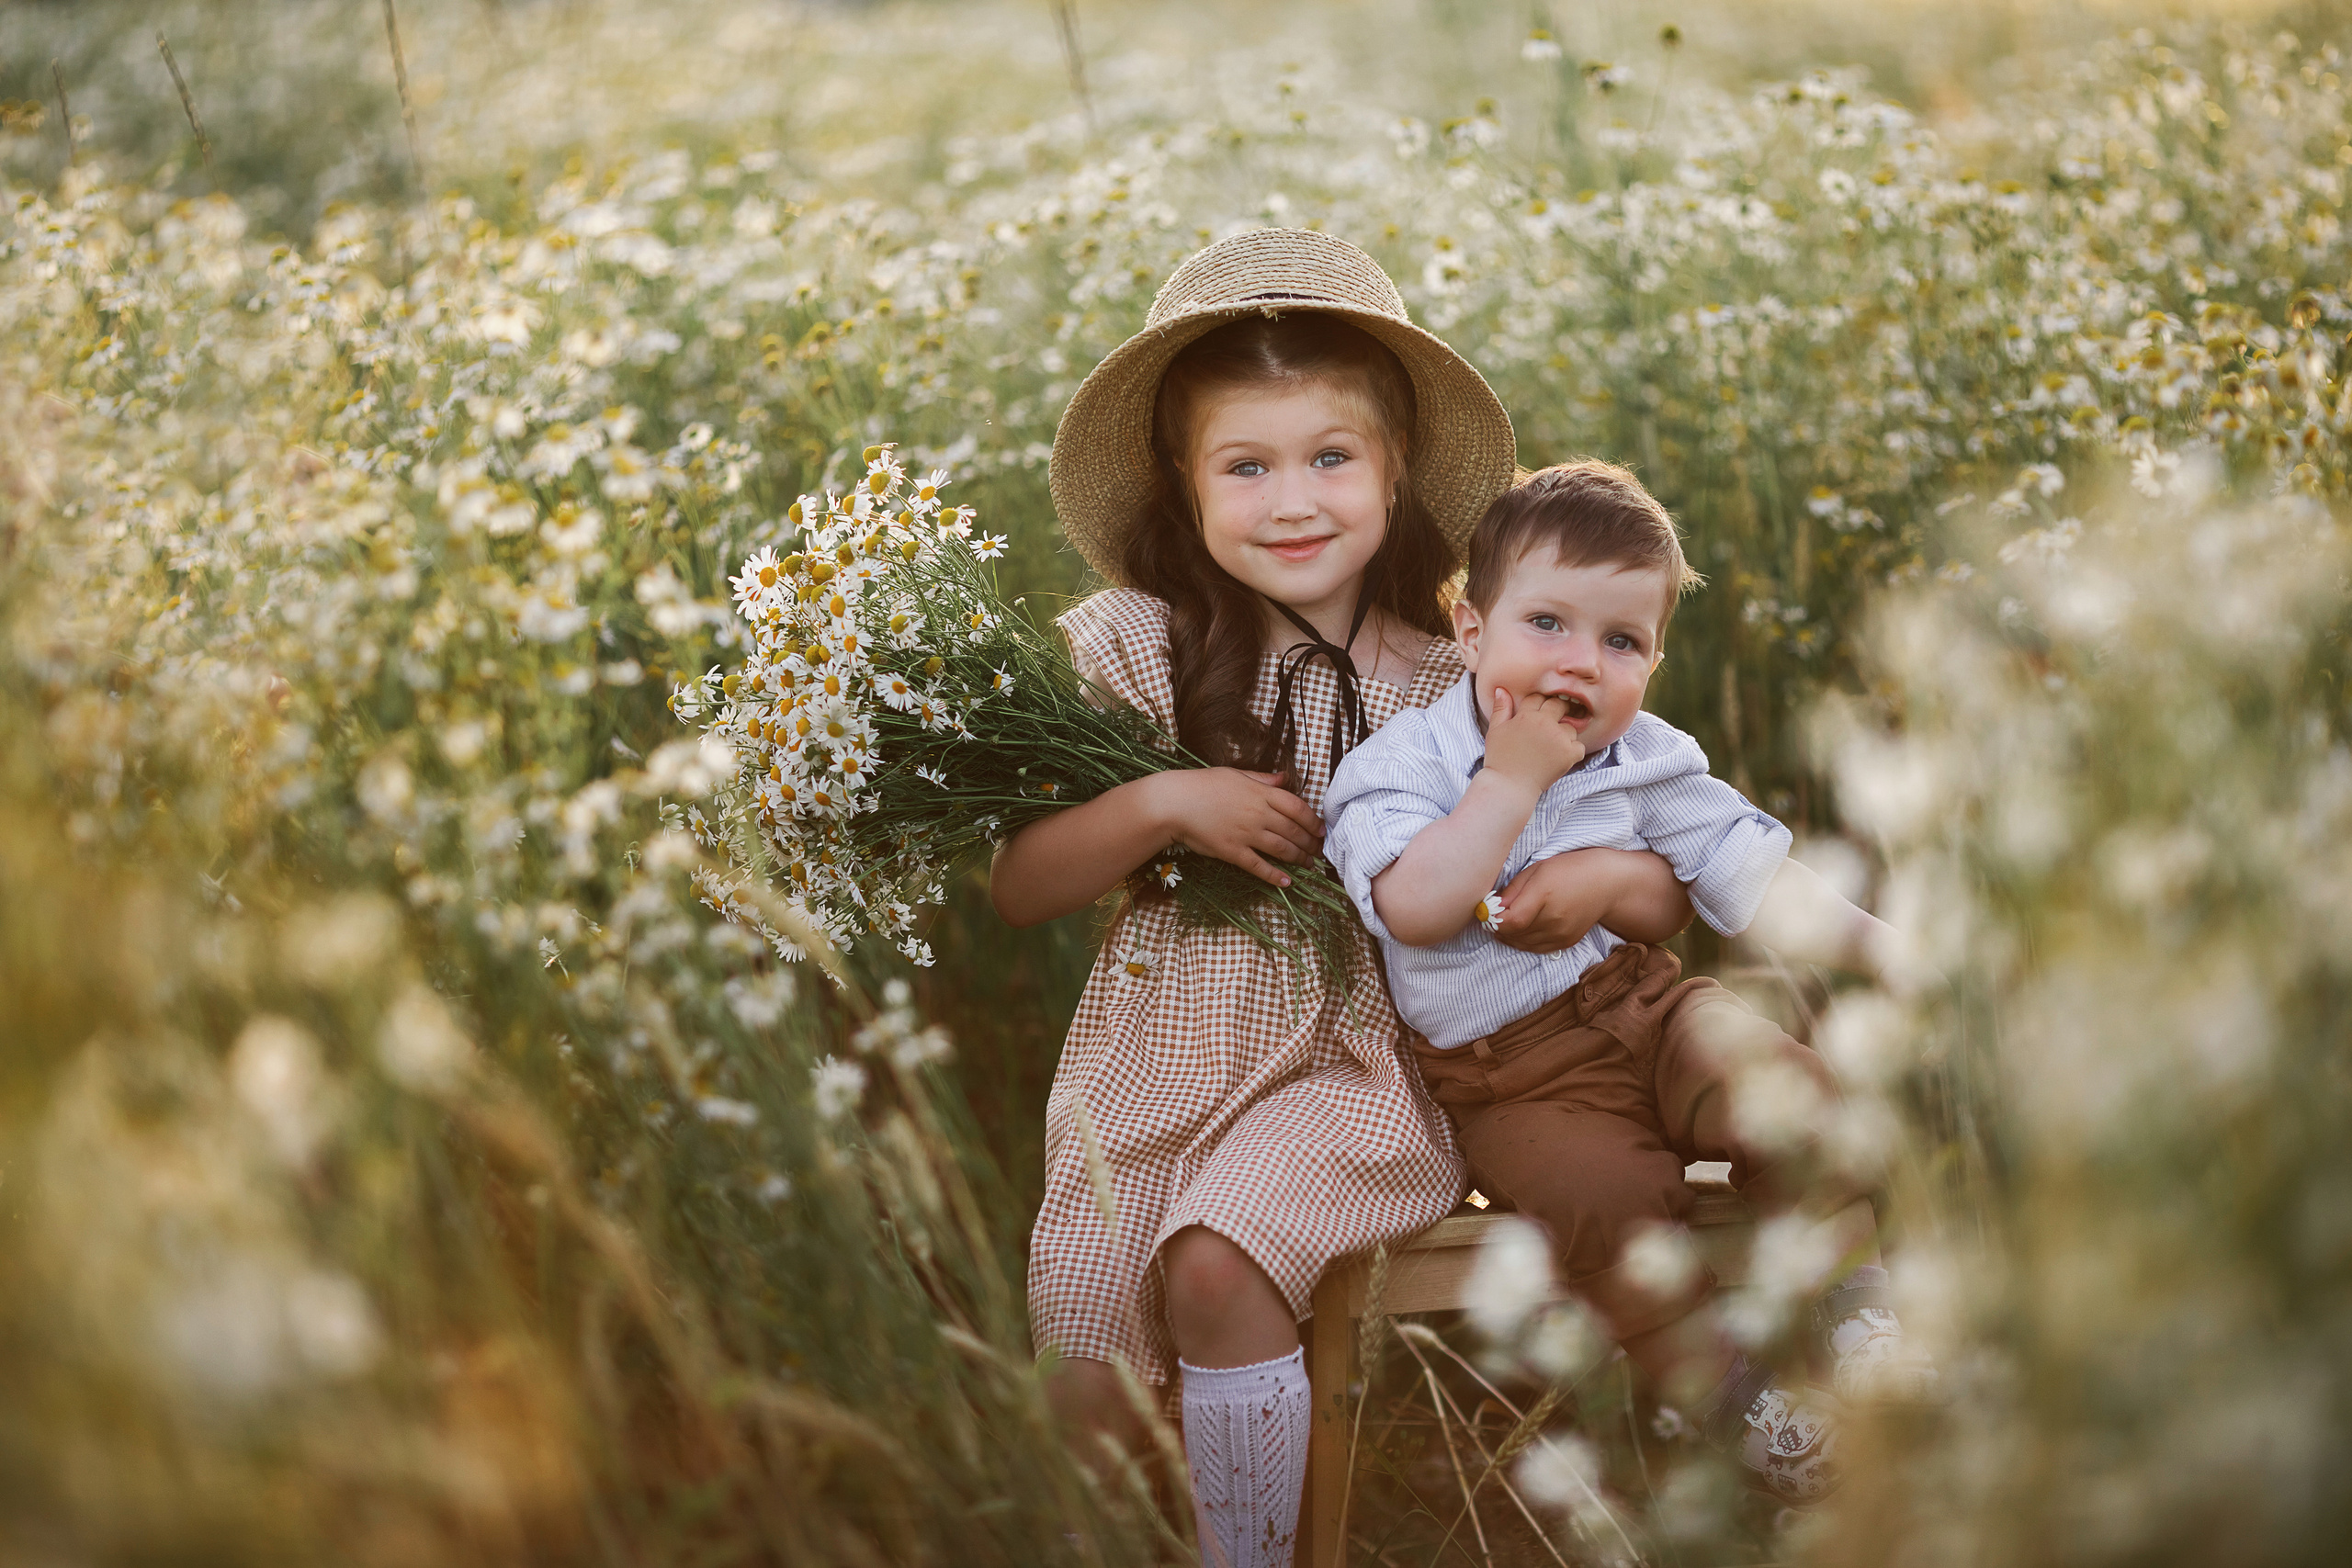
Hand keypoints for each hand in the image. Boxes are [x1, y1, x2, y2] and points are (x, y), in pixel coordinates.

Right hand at [1145, 767, 1322, 886]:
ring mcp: (1247, 834)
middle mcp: (1259, 814)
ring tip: (1309, 864)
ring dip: (1299, 858)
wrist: (1174, 803)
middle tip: (1319, 851)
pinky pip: (1259, 867)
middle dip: (1310, 843)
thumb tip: (1284, 778)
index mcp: (1261, 793)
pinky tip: (1287, 882)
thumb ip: (1263, 779)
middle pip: (1294, 831)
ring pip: (1282, 849)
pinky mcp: (1233, 852)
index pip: (1298, 808)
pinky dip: (1275, 876)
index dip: (1313, 820)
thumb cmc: (1202, 784)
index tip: (1321, 829)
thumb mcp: (1236, 774)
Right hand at [1480, 685, 1584, 796]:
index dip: (1539, 704)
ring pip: (1570, 727)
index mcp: (1527, 715)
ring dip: (1564, 735)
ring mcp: (1559, 738)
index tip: (1538, 713)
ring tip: (1551, 748)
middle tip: (1552, 726)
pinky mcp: (1570, 754)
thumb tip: (1501, 689)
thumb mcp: (1495, 731)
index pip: (1539, 697)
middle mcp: (1545, 723)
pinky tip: (1559, 758)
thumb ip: (1501, 708)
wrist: (1509, 786)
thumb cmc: (1500, 759)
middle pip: (1559, 705)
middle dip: (1557, 711)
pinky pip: (1579, 746)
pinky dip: (1573, 752)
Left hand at [1492, 847, 1692, 951]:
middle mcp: (1554, 919)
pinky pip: (1536, 949)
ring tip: (1504, 922)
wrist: (1608, 884)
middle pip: (1514, 935)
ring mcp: (1561, 934)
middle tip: (1491, 916)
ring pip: (1523, 945)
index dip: (1493, 920)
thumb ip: (1512, 890)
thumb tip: (1490, 907)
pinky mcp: (1566, 942)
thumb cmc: (1569, 869)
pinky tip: (1519, 931)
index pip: (1510, 921)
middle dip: (1497, 928)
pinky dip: (1523, 942)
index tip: (1487, 911)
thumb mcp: (1537, 870)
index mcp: (1544, 895)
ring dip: (1508, 936)